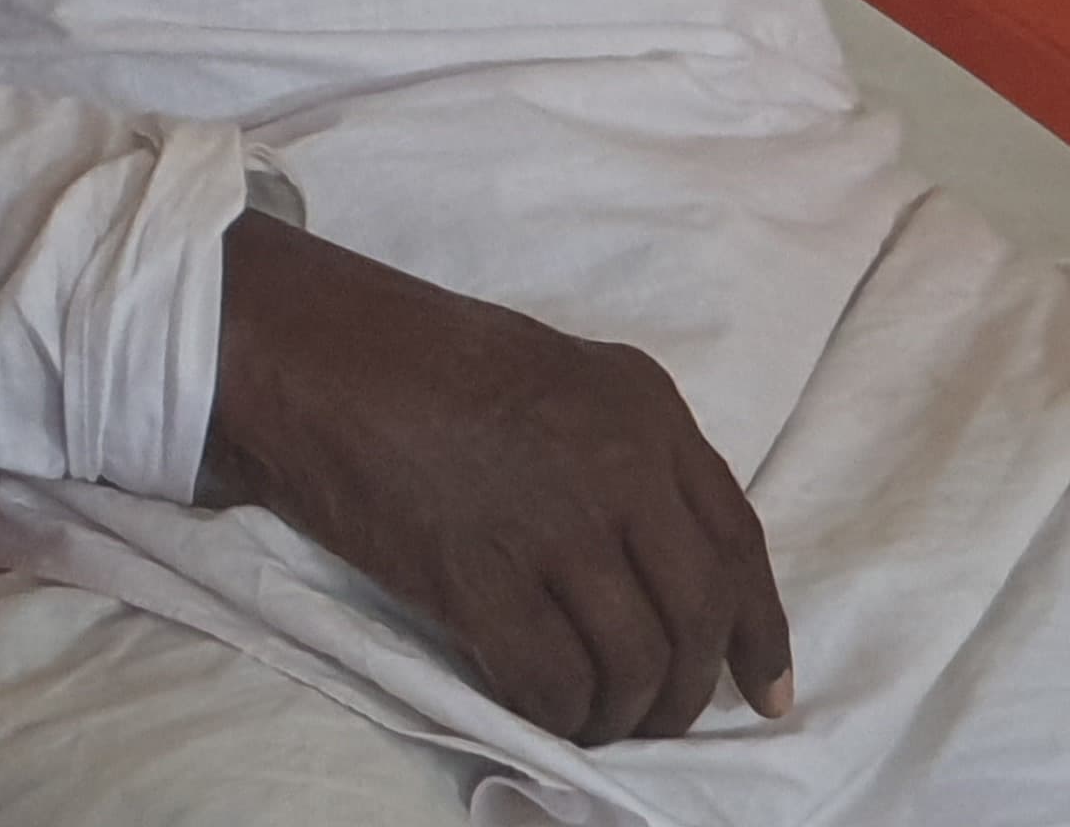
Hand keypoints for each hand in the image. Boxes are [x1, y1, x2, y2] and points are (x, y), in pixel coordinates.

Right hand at [197, 214, 794, 746]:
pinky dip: (555, 715)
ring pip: (633, 664)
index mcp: (643, 407)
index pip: (738, 544)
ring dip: (618, 713)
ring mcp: (552, 523)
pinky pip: (552, 681)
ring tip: (590, 719)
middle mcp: (618, 464)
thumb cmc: (413, 356)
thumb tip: (659, 567)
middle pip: (695, 617)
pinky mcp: (480, 576)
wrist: (304, 350)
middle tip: (653, 716)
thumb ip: (621, 451)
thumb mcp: (552, 373)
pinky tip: (537, 710)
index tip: (765, 693)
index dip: (760, 634)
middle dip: (684, 689)